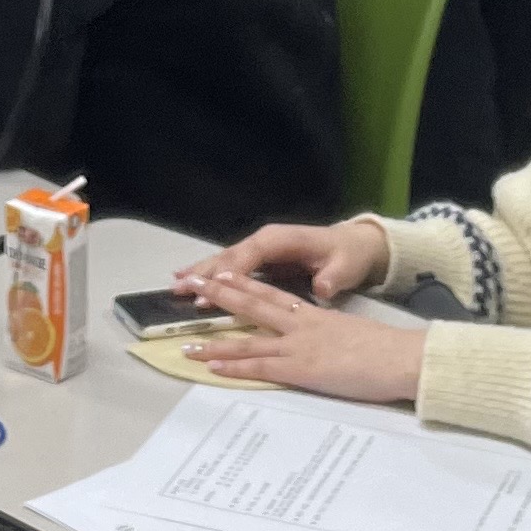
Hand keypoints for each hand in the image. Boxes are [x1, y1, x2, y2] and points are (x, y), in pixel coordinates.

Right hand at [179, 218, 392, 299]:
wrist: (354, 246)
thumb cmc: (347, 256)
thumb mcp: (345, 266)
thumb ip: (333, 277)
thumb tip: (322, 287)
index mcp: (280, 240)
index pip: (248, 256)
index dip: (228, 273)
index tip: (208, 290)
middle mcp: (265, 241)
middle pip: (229, 257)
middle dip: (203, 272)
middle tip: (178, 287)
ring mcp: (260, 249)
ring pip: (225, 261)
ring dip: (201, 273)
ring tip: (175, 283)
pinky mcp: (259, 260)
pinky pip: (231, 267)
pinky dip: (211, 275)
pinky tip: (193, 282)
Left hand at [186, 276, 428, 404]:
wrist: (403, 357)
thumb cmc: (383, 351)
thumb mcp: (349, 334)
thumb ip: (327, 334)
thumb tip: (317, 342)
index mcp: (314, 315)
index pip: (271, 294)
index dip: (244, 284)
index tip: (220, 274)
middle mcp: (301, 325)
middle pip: (253, 306)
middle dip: (220, 296)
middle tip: (193, 287)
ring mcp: (299, 346)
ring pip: (248, 341)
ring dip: (216, 342)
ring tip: (187, 342)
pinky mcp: (302, 369)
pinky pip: (261, 367)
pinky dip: (235, 367)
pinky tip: (213, 367)